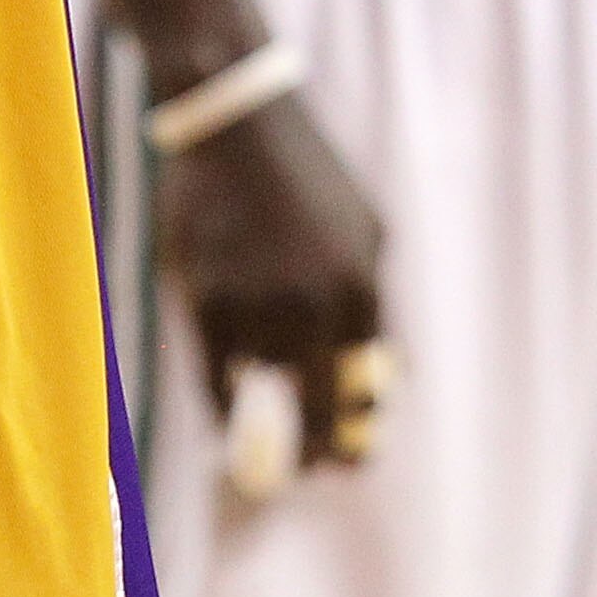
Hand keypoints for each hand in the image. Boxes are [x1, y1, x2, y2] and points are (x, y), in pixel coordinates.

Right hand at [160, 88, 383, 479]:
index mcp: (361, 288)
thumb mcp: (368, 232)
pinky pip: (216, 382)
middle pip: (319, 407)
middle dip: (319, 448)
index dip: (360, 428)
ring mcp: (257, 307)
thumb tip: (390, 372)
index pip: (367, 384)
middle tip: (316, 468)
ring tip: (271, 416)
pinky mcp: (206, 303)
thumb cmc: (308, 179)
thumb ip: (375, 303)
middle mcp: (313, 306)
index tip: (353, 459)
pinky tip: (227, 420)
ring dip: (268, 411)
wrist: (238, 128)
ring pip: (264, 390)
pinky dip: (222, 408)